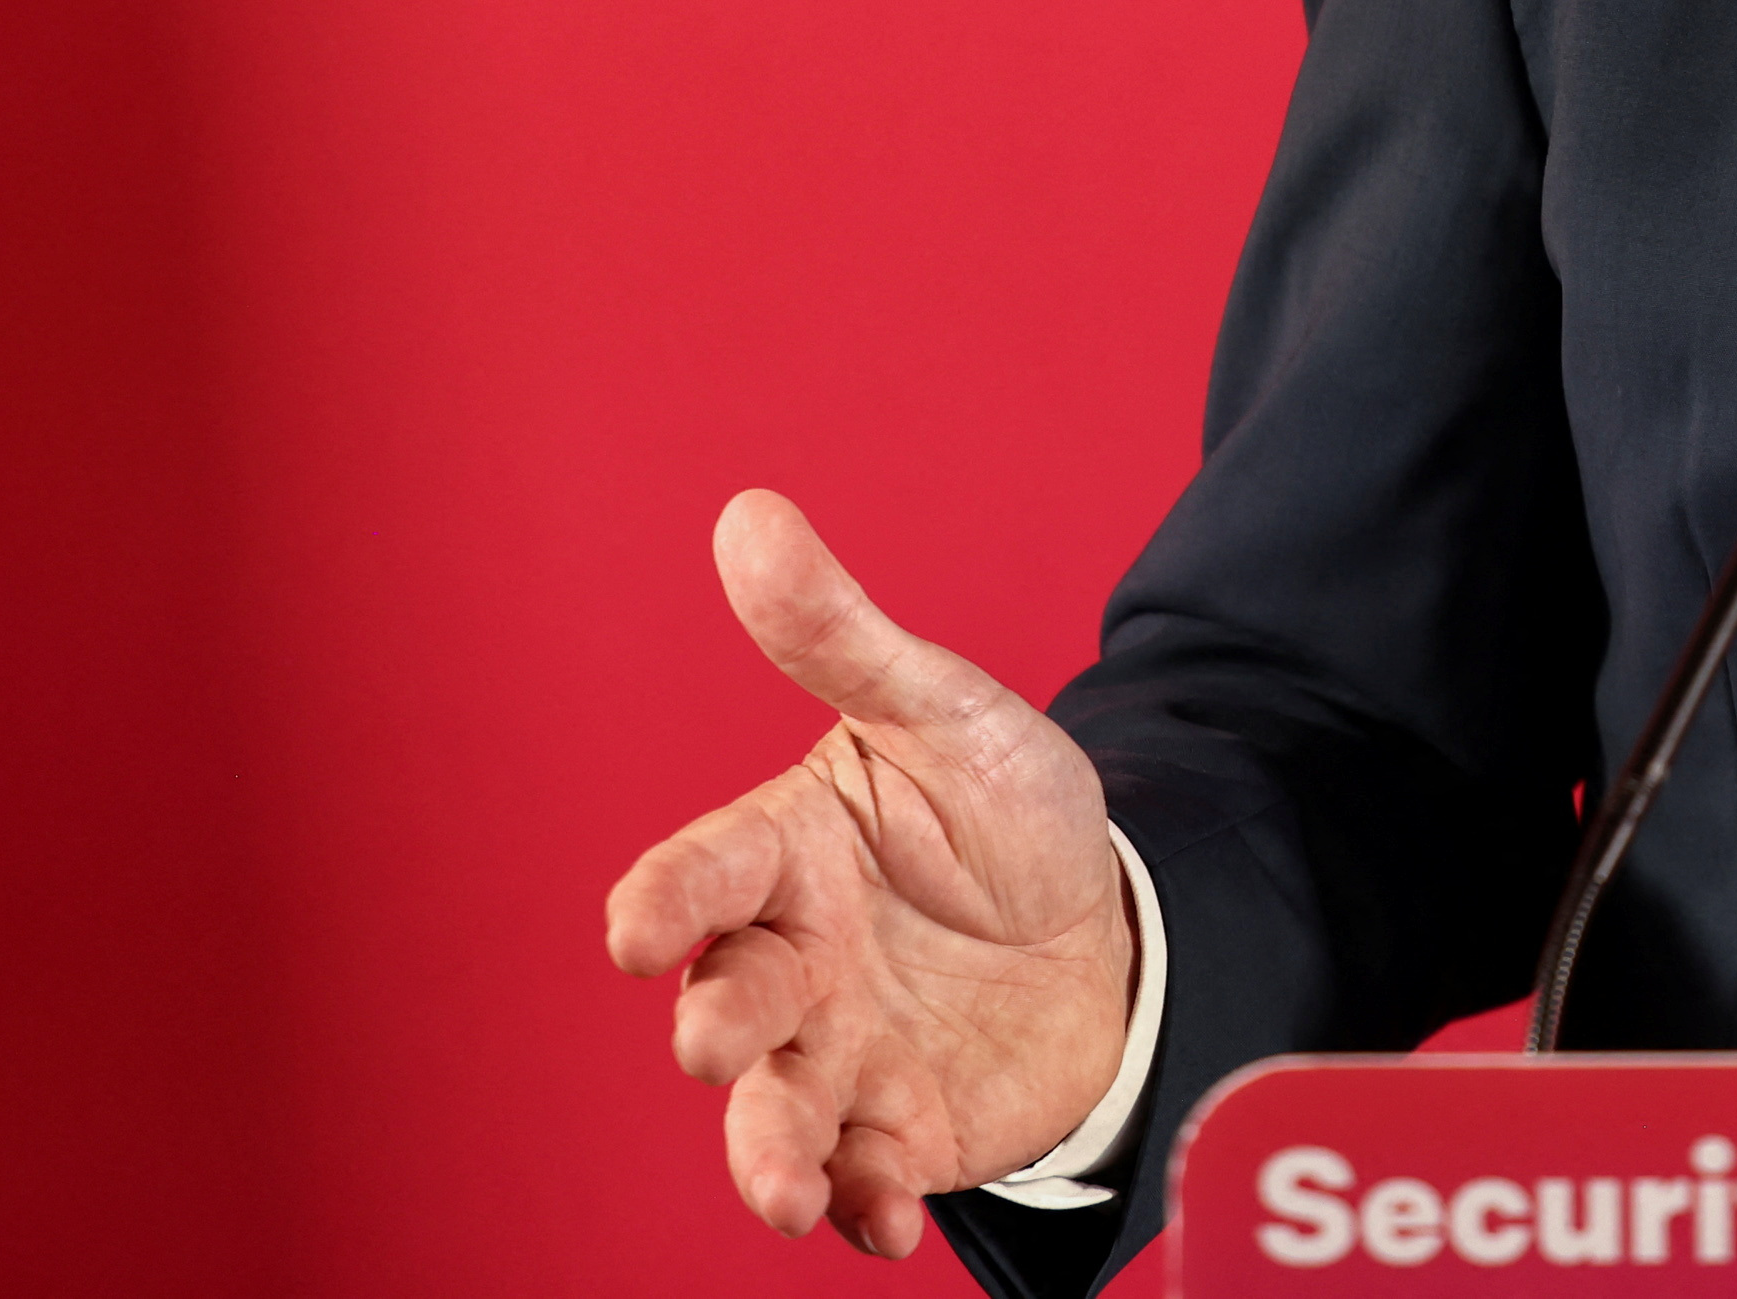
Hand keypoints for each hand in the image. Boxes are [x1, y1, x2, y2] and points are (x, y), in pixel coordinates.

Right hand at [605, 492, 1138, 1256]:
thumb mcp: (942, 709)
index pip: (702, 874)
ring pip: (777, 1113)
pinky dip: (868, 1206)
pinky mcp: (902, 1129)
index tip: (632, 930)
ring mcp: (841, 1053)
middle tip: (722, 1043)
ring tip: (784, 1191)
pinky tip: (887, 1223)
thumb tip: (749, 513)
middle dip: (719, 1028)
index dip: (665, 901)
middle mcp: (791, 963)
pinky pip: (868, 1176)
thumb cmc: (998, 809)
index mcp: (782, 854)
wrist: (1104, 922)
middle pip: (728, 1003)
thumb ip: (841, 634)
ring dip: (769, 1155)